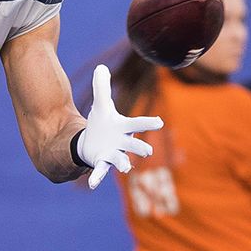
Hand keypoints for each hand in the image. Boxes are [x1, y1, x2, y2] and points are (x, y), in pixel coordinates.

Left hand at [78, 65, 163, 188]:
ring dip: (123, 164)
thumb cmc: (102, 123)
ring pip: (121, 161)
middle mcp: (123, 143)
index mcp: (124, 127)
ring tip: (125, 167)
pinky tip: (91, 184)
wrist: (92, 141)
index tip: (159, 121)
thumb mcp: (100, 104)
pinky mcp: (102, 163)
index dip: (148, 122)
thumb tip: (101, 66)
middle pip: (135, 145)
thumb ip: (102, 87)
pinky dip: (97, 178)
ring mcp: (113, 155)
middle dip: (141, 147)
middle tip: (147, 151)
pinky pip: (101, 171)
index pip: (138, 123)